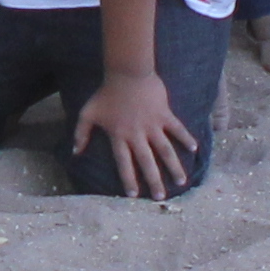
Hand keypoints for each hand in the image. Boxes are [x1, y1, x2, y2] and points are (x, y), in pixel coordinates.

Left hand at [71, 64, 199, 200]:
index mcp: (119, 136)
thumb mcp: (88, 113)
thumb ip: (81, 134)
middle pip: (147, 162)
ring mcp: (152, 125)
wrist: (126, 72)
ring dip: (173, 167)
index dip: (128, 180)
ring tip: (181, 182)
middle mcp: (137, 135)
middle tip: (161, 198)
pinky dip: (185, 138)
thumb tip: (75, 153)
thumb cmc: (106, 92)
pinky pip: (177, 128)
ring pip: (165, 150)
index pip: (124, 163)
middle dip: (154, 181)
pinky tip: (194, 149)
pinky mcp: (164, 114)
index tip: (133, 195)